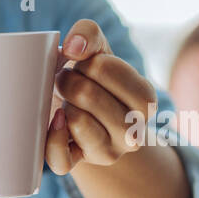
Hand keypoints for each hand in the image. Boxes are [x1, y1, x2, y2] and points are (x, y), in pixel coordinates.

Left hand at [45, 18, 158, 175]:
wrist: (84, 112)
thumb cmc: (93, 77)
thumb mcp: (98, 49)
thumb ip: (89, 33)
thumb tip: (72, 47)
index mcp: (146, 101)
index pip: (109, 70)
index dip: (87, 62)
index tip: (84, 65)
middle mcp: (133, 132)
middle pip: (88, 94)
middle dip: (68, 80)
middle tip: (67, 80)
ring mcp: (108, 152)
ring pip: (76, 122)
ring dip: (63, 103)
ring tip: (67, 100)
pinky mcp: (81, 164)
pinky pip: (61, 159)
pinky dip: (51, 138)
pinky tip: (54, 121)